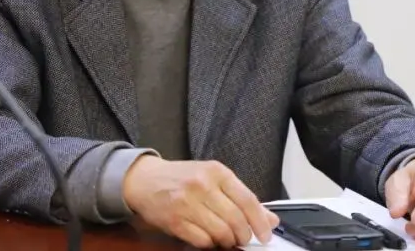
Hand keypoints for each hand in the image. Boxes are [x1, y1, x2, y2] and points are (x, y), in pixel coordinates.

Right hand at [122, 155, 278, 248]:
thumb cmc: (182, 178)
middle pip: (236, 219)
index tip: (266, 234)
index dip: (260, 221)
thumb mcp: (213, 178)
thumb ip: (241, 197)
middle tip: (245, 239)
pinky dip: (211, 244)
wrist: (145, 179)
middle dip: (245, 235)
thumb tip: (270, 218)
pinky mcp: (175, 221)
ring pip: (221, 232)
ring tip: (227, 239)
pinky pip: (202, 240)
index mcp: (216, 171)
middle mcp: (202, 185)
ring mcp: (187, 203)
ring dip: (228, 241)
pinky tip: (210, 238)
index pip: (248, 200)